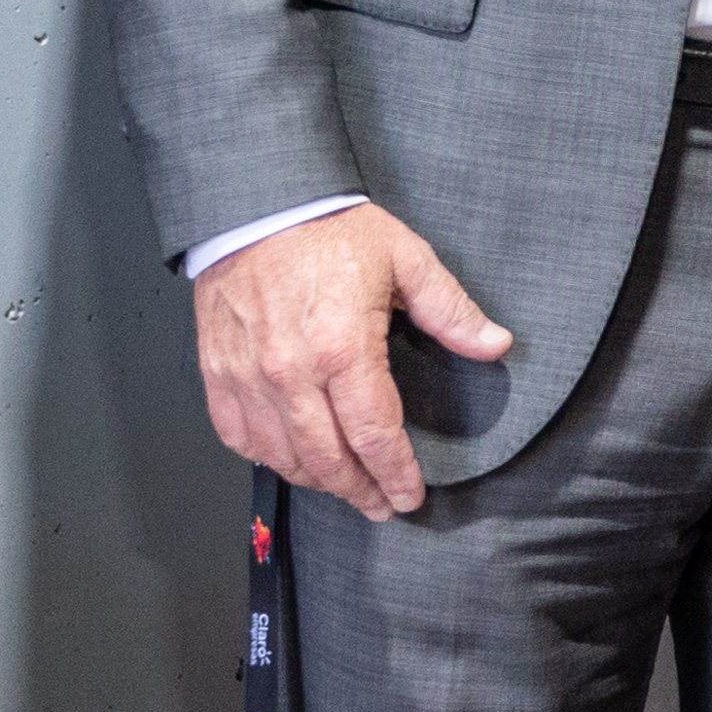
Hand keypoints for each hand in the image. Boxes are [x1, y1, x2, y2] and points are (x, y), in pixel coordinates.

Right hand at [189, 203, 512, 519]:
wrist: (256, 205)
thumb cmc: (329, 230)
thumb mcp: (406, 259)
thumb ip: (451, 310)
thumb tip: (494, 344)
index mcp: (343, 349)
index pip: (374, 433)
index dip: (395, 472)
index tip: (409, 496)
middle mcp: (291, 374)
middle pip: (328, 458)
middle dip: (360, 490)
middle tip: (381, 506)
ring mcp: (249, 379)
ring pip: (283, 456)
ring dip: (317, 482)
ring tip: (346, 490)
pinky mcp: (217, 375)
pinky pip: (238, 437)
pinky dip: (266, 459)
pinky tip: (290, 463)